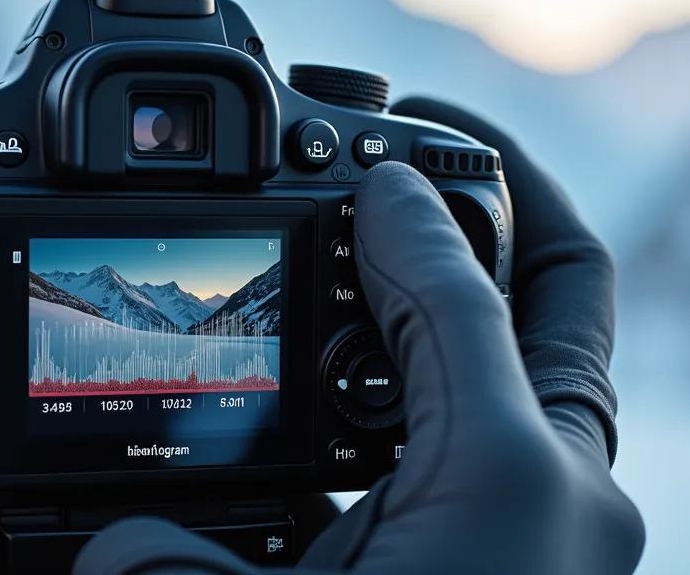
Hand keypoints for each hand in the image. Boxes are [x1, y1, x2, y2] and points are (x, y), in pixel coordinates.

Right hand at [75, 99, 643, 573]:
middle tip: (403, 162)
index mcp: (528, 479)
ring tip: (370, 255)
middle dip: (483, 213)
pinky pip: (489, 432)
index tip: (374, 156)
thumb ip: (188, 570)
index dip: (428, 197)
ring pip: (523, 365)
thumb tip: (123, 541)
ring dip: (455, 302)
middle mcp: (566, 489)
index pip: (488, 280)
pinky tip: (352, 389)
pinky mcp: (523, 552)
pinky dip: (432, 388)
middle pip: (547, 298)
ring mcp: (556, 524)